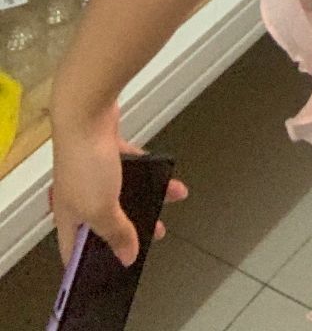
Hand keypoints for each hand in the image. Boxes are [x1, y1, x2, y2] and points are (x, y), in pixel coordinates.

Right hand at [50, 102, 187, 266]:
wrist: (88, 113)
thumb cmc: (85, 162)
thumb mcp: (101, 210)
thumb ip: (116, 233)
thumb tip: (127, 256)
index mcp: (68, 215)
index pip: (72, 248)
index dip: (86, 263)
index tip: (106, 273)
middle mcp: (78, 194)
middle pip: (103, 219)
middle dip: (128, 228)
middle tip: (148, 237)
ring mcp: (93, 169)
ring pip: (123, 191)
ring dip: (147, 196)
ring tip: (168, 201)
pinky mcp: (107, 148)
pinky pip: (133, 166)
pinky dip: (151, 171)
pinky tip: (166, 175)